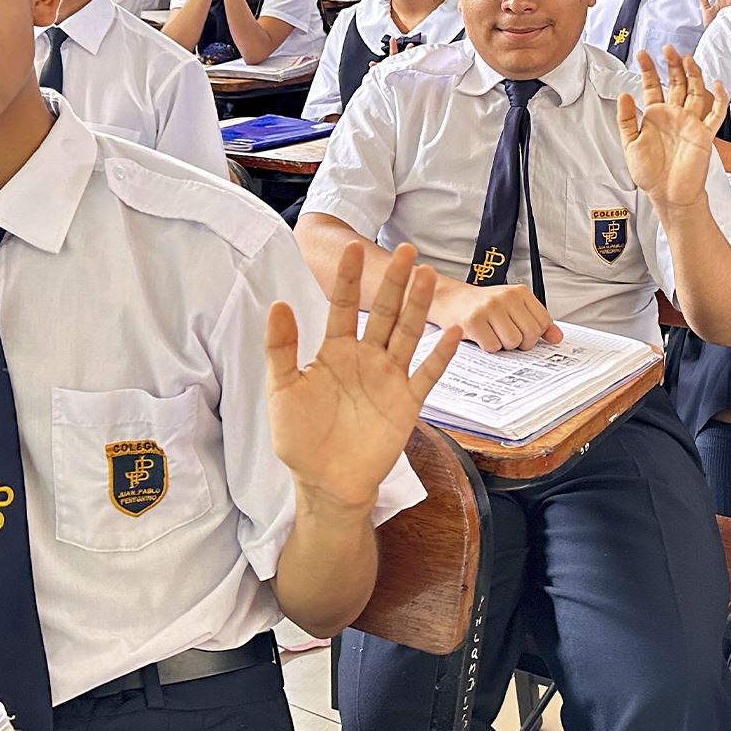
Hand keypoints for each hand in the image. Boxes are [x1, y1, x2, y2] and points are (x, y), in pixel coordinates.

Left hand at [264, 243, 459, 510]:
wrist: (325, 482)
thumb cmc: (300, 438)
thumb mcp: (282, 389)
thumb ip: (281, 348)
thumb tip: (278, 304)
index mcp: (334, 351)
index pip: (342, 306)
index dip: (349, 279)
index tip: (353, 248)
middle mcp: (365, 358)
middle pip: (383, 312)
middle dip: (395, 282)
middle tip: (407, 250)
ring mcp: (389, 378)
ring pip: (407, 334)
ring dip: (418, 306)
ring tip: (429, 276)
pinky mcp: (406, 403)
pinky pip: (427, 374)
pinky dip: (440, 354)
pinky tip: (453, 331)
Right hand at [432, 279, 561, 352]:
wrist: (450, 299)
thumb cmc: (483, 306)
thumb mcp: (512, 307)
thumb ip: (537, 321)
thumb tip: (557, 337)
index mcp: (519, 292)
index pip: (543, 322)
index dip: (534, 334)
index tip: (521, 332)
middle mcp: (505, 297)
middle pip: (529, 334)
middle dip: (519, 342)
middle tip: (505, 335)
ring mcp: (488, 308)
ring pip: (512, 342)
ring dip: (502, 345)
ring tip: (492, 334)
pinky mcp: (473, 321)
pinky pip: (492, 346)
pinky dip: (487, 347)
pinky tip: (480, 336)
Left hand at [619, 46, 729, 210]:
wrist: (668, 195)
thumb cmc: (650, 173)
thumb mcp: (629, 144)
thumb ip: (626, 120)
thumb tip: (625, 95)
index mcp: (655, 116)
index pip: (653, 86)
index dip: (648, 69)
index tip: (642, 54)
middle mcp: (674, 115)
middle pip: (676, 83)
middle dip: (672, 65)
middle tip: (668, 49)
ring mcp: (690, 123)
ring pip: (695, 92)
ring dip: (692, 75)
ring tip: (686, 58)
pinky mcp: (704, 134)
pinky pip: (715, 113)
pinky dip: (718, 99)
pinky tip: (715, 84)